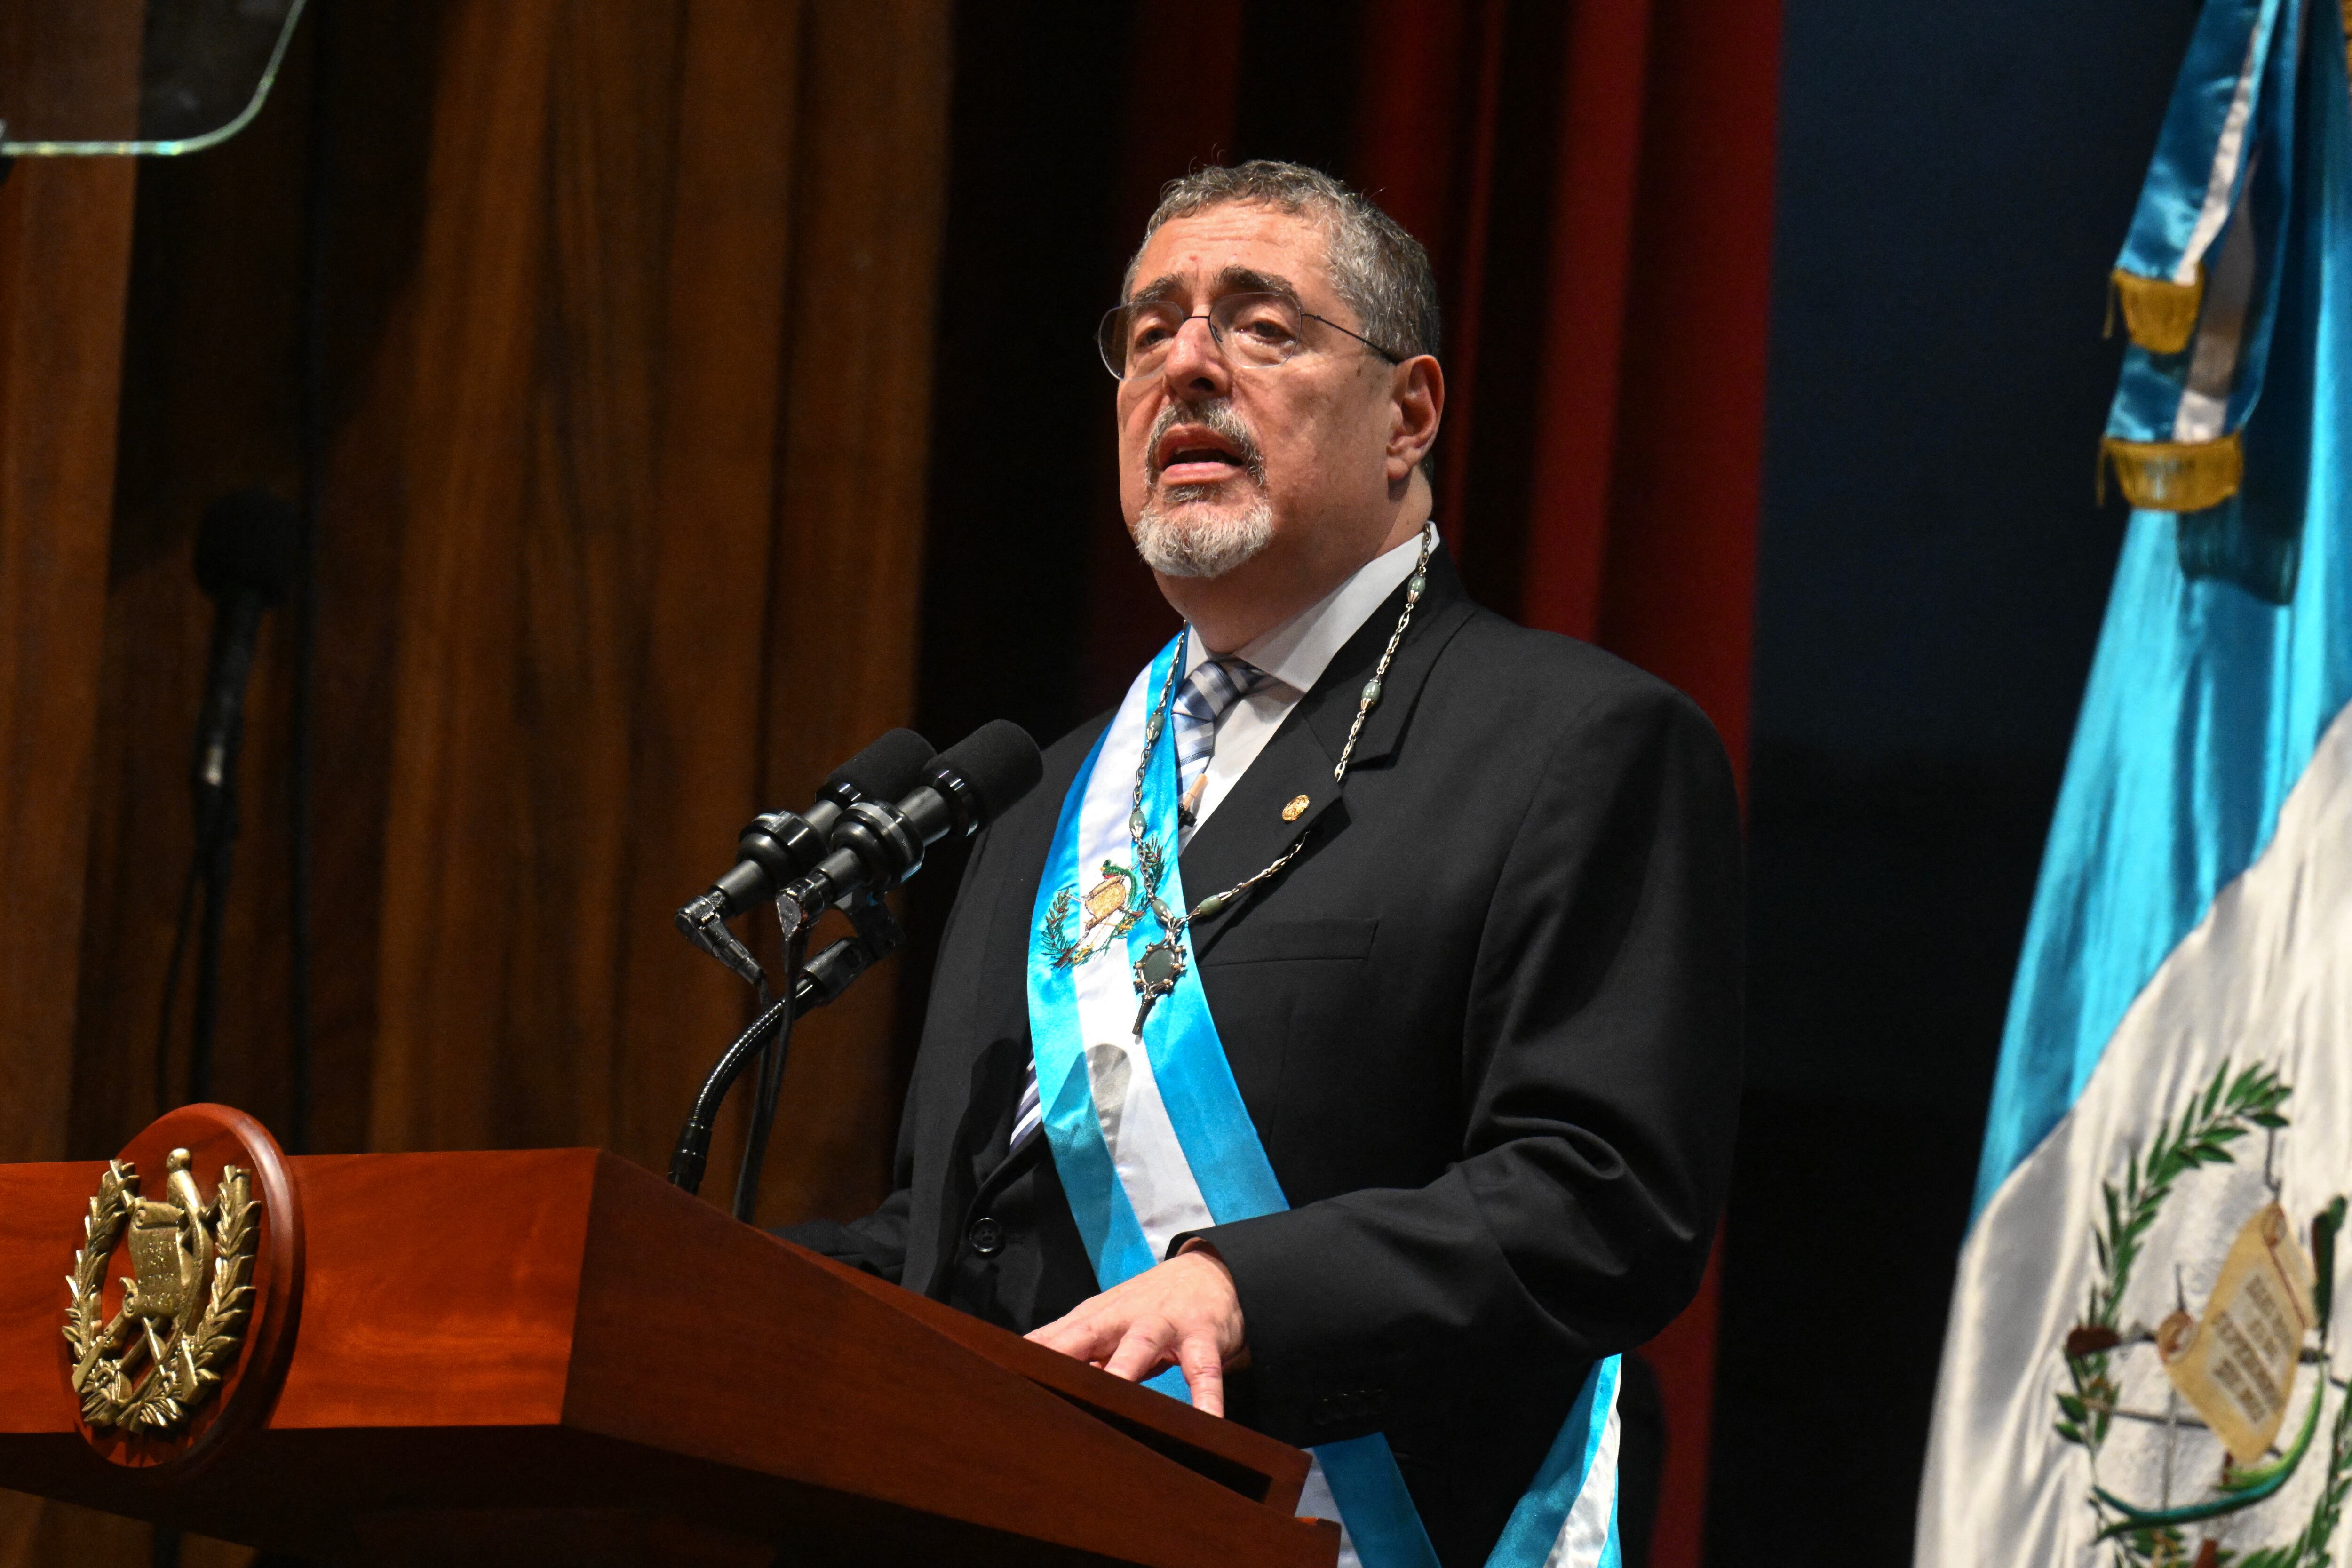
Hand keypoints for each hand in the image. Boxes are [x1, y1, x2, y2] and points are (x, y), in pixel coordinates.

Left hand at [1025, 1243, 1247, 1415]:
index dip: (1028, 1358)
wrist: (1211, 1273)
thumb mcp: (1104, 1320)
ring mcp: (1164, 1324)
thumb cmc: (1148, 1307)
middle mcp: (1125, 1318)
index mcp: (1097, 1319)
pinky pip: (1204, 1371)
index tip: (1000, 1380)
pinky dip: (1206, 1397)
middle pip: (1089, 1335)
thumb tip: (1019, 1368)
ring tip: (1113, 1397)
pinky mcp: (1202, 1337)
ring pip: (1141, 1347)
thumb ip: (1066, 1342)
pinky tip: (1205, 1422)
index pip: (1055, 1338)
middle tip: (1038, 1386)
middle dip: (1064, 1357)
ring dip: (1125, 1370)